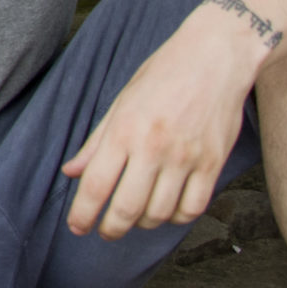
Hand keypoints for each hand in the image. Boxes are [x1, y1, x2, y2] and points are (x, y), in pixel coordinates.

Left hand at [61, 2, 260, 238]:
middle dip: (110, 229)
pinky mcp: (213, 162)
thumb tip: (70, 172)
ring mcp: (186, 157)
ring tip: (136, 216)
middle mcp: (154, 147)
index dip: (82, 214)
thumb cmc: (163, 74)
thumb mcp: (122, 101)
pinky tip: (167, 209)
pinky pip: (193, 208)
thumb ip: (96, 141)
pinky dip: (176, 217)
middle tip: (105, 232)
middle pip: (127, 208)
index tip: (77, 228)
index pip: (96, 185)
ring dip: (143, 223)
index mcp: (125, 129)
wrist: (216, 55)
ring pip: (160, 213)